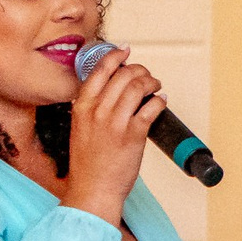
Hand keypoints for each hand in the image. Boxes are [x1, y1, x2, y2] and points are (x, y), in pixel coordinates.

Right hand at [65, 42, 164, 224]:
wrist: (93, 189)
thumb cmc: (88, 164)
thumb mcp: (80, 129)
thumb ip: (90, 109)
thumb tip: (109, 92)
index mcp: (82, 107)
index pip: (100, 70)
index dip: (115, 56)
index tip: (125, 50)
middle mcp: (97, 110)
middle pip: (123, 74)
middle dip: (139, 70)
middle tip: (147, 75)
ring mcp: (116, 122)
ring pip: (138, 86)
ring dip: (152, 82)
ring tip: (156, 86)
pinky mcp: (134, 135)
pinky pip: (152, 107)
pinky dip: (160, 100)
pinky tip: (161, 101)